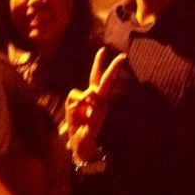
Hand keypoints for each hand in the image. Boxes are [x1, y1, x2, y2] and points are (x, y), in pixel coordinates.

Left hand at [65, 48, 125, 162]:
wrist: (81, 144)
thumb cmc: (75, 125)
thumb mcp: (70, 106)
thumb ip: (76, 96)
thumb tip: (88, 92)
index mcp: (91, 96)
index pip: (95, 76)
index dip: (98, 63)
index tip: (103, 50)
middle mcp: (99, 99)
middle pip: (105, 79)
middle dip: (114, 67)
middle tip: (123, 56)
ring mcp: (102, 105)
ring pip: (91, 90)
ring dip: (80, 100)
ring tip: (77, 112)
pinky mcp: (101, 111)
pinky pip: (87, 99)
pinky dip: (79, 105)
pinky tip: (82, 115)